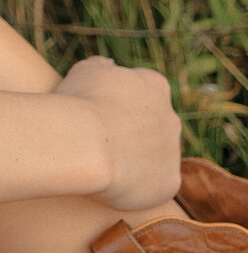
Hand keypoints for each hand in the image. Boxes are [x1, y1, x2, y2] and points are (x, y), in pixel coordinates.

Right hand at [56, 57, 181, 212]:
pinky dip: (136, 187)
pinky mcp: (169, 184)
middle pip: (153, 126)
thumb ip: (102, 66)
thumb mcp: (85, 70)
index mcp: (155, 86)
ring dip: (135, 160)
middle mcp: (171, 117)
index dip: (120, 103)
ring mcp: (173, 152)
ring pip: (154, 158)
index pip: (145, 92)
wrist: (84, 142)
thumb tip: (110, 65)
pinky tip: (112, 185)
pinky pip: (154, 186)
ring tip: (102, 164)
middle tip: (100, 141)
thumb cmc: (80, 101)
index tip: (99, 112)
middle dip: (132, 133)